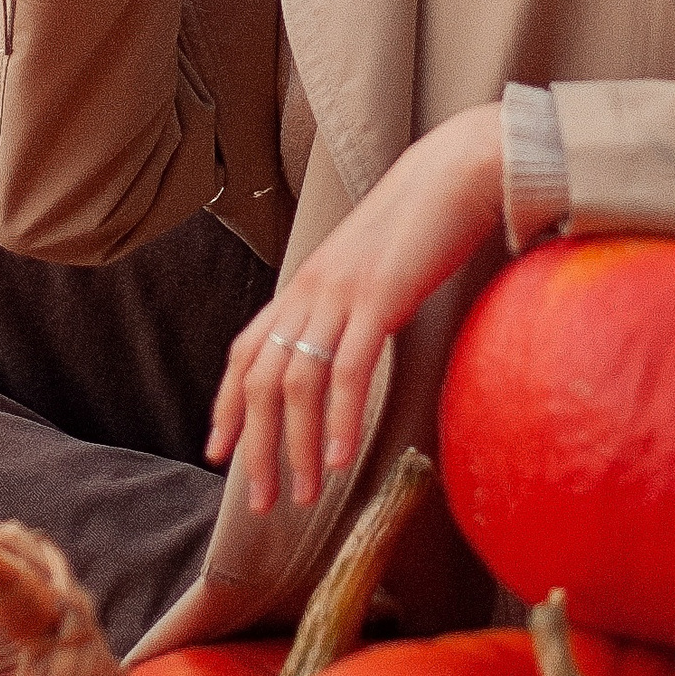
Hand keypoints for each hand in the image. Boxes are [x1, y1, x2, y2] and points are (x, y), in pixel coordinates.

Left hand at [206, 104, 507, 515]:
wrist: (456, 173)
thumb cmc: (421, 223)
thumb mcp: (367, 267)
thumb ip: (346, 304)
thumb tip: (342, 345)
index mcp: (303, 285)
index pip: (245, 352)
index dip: (227, 405)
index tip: (218, 452)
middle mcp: (309, 291)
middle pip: (261, 380)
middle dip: (256, 448)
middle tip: (263, 502)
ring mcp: (340, 294)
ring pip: (297, 384)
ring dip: (297, 448)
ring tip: (305, 494)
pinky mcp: (379, 298)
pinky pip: (348, 370)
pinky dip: (340, 419)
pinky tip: (342, 459)